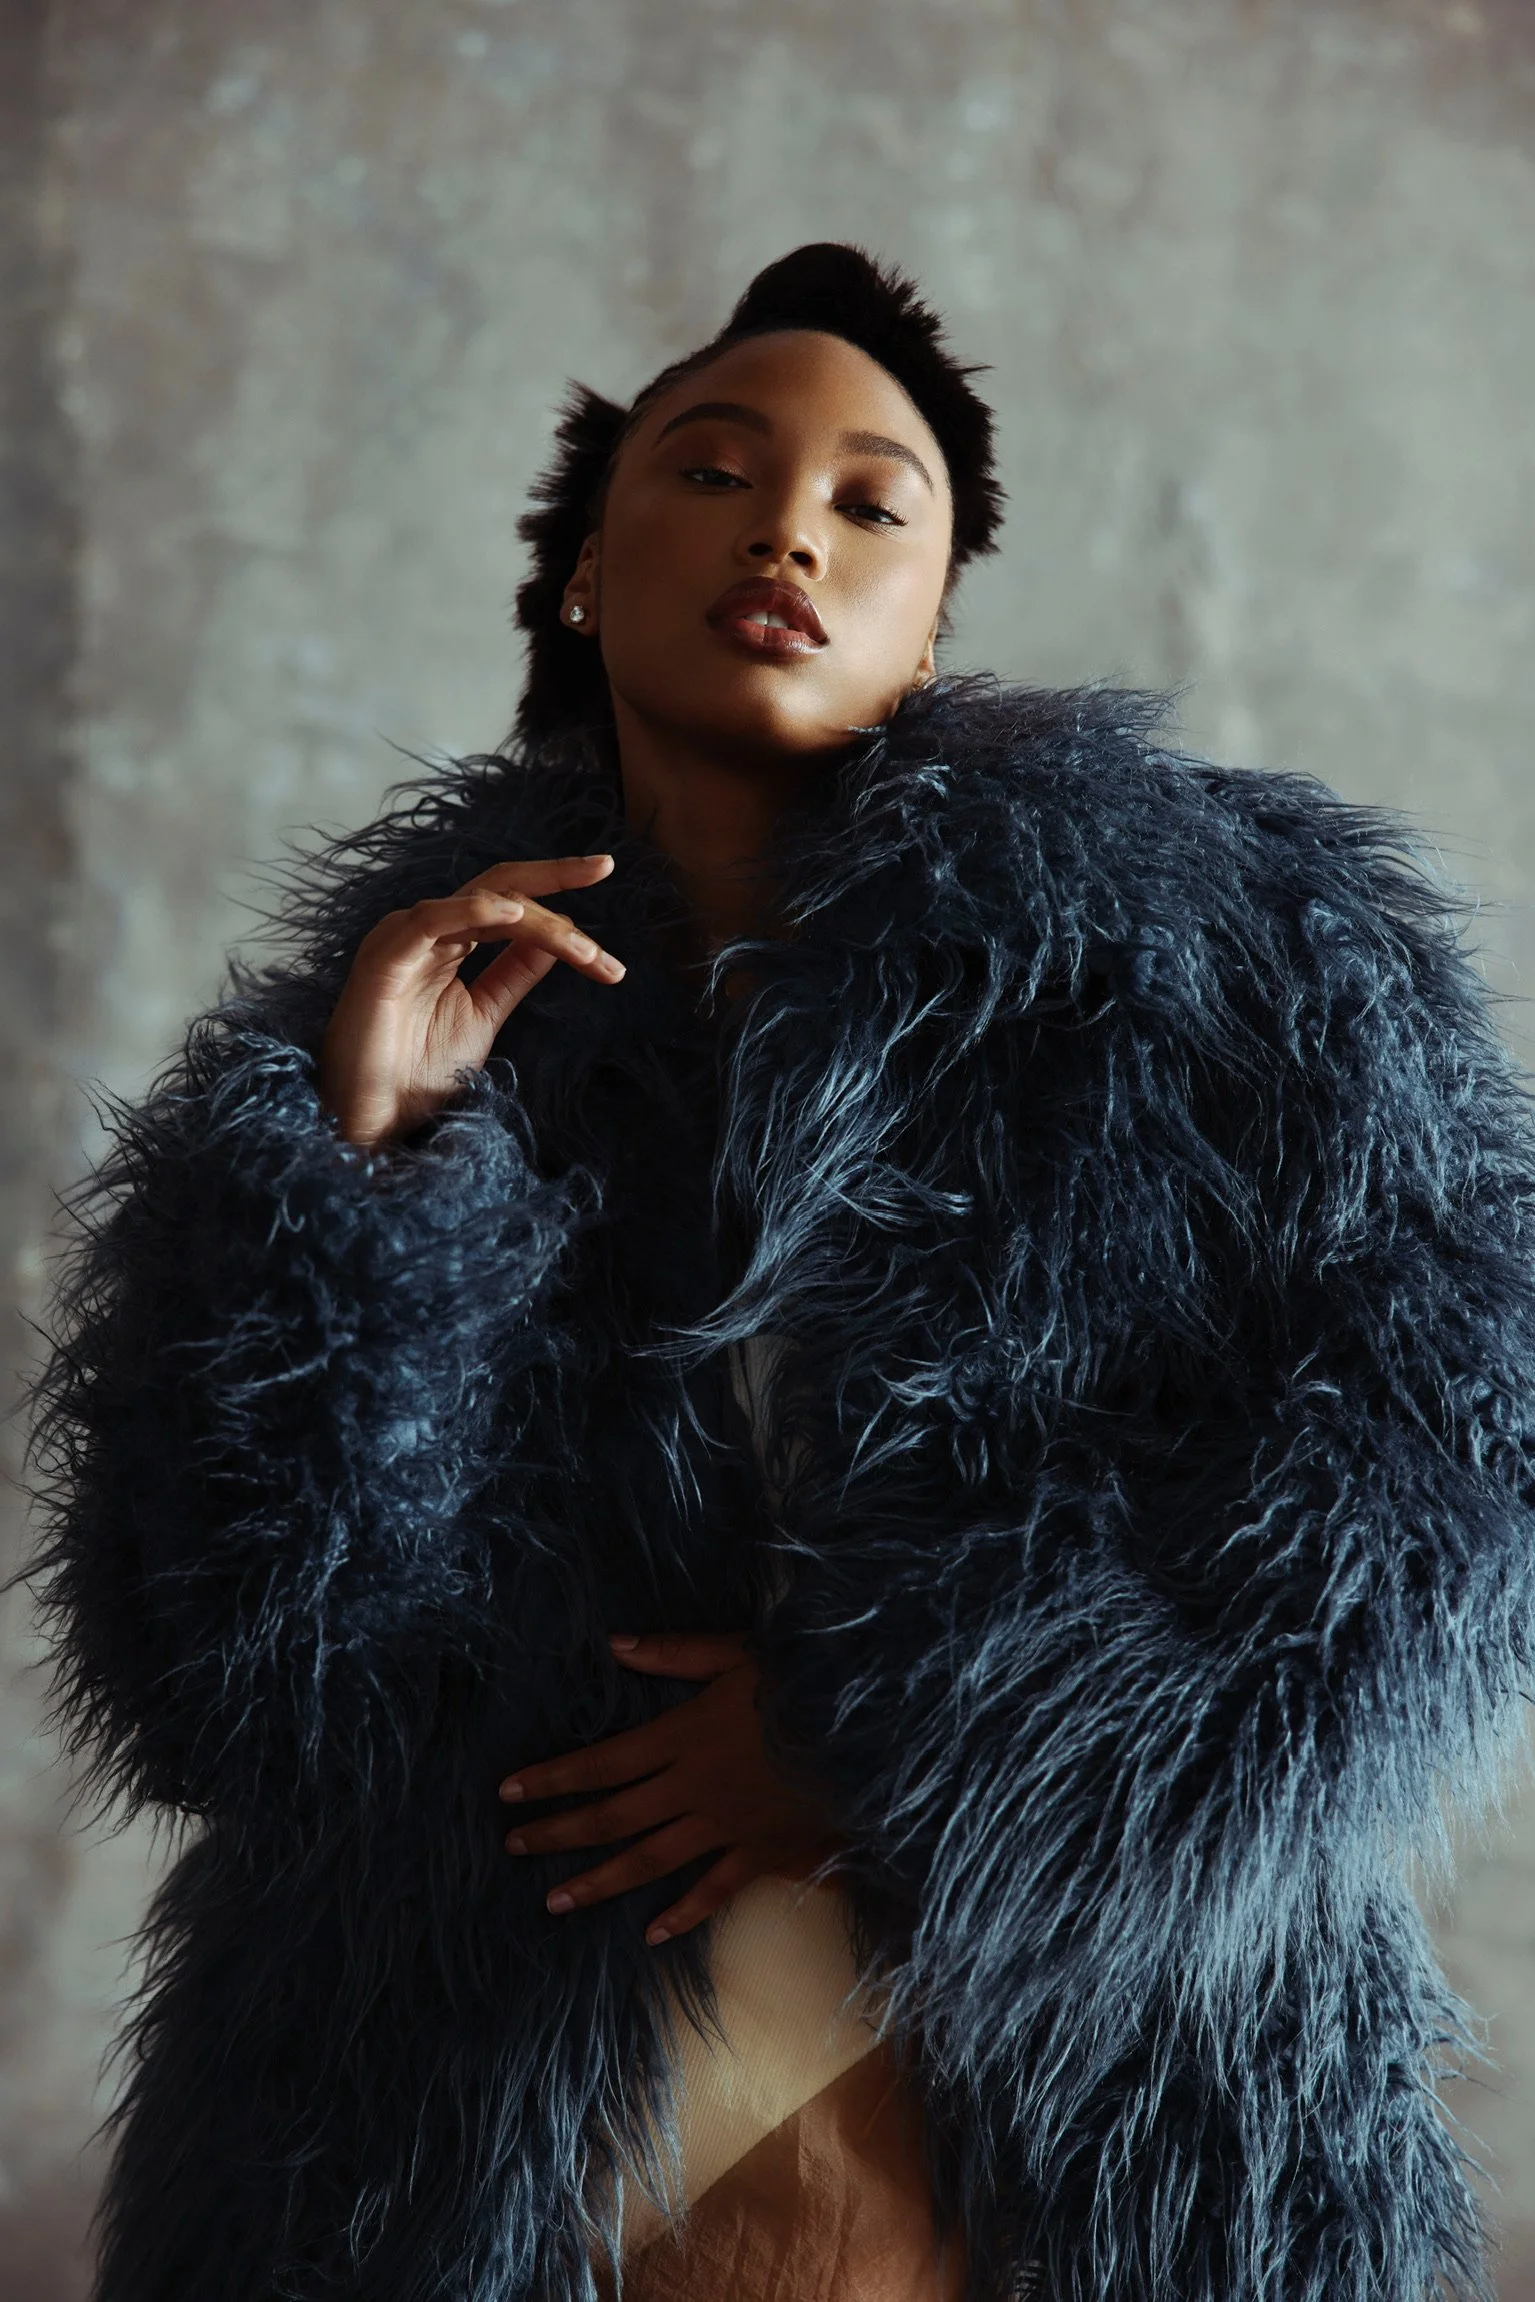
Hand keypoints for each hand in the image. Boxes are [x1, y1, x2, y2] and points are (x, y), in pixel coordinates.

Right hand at [318, 854, 624, 1145]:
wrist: (372, 1120)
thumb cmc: (415, 1073)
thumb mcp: (482, 1015)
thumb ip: (513, 974)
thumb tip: (556, 942)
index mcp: (450, 942)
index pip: (514, 909)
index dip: (564, 921)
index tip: (613, 961)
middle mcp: (429, 930)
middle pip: (501, 887)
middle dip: (556, 876)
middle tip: (606, 867)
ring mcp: (404, 939)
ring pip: (481, 903)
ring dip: (539, 921)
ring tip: (584, 949)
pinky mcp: (384, 957)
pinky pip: (432, 919)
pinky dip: (474, 910)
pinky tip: (517, 914)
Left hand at [499, 1633, 845, 1944]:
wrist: (870, 1734)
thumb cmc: (804, 1683)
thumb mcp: (737, 1653)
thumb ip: (673, 1653)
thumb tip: (614, 1644)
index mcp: (682, 1736)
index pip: (600, 1763)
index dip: (551, 1779)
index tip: (508, 1793)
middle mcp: (692, 1788)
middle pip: (612, 1816)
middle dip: (558, 1831)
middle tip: (512, 1846)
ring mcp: (724, 1826)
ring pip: (648, 1860)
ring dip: (598, 1882)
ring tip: (553, 1902)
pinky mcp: (759, 1852)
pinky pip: (713, 1889)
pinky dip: (682, 1914)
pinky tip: (652, 1934)